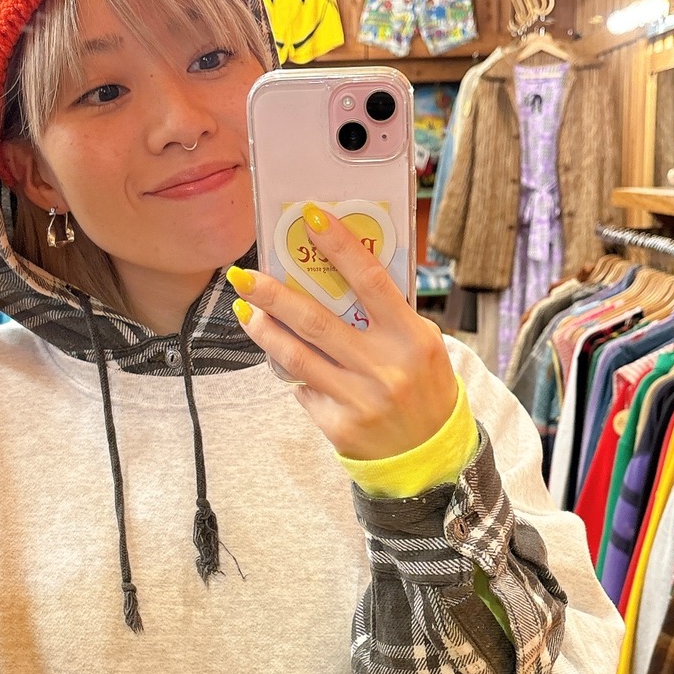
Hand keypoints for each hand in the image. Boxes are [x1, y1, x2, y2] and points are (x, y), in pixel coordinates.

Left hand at [228, 203, 457, 459]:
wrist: (430, 456)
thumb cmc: (425, 389)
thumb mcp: (423, 346)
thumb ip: (388, 316)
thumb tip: (337, 276)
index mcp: (412, 338)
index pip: (371, 281)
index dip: (340, 246)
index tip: (310, 217)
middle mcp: (386, 368)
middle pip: (317, 320)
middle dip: (274, 295)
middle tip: (243, 275)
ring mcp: (361, 399)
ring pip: (298, 357)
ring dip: (265, 330)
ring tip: (245, 310)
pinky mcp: (340, 426)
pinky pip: (305, 389)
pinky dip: (294, 371)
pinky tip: (283, 359)